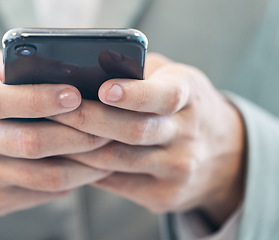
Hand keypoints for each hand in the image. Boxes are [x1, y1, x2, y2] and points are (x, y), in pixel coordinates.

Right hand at [0, 49, 110, 236]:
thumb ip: (10, 68)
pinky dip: (71, 181)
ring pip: (43, 176)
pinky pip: (40, 193)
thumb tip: (64, 71)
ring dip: (84, 165)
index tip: (76, 95)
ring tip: (108, 150)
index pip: (0, 102)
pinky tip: (87, 167)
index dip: (41, 99)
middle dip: (78, 135)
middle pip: (30, 143)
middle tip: (107, 126)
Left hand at [50, 53, 245, 225]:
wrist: (226, 154)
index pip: (165, 96)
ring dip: (81, 148)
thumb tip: (88, 68)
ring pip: (120, 160)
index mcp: (191, 96)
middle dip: (89, 120)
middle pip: (135, 131)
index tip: (103, 89)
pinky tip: (69, 157)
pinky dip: (89, 170)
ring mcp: (179, 169)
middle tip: (54, 110)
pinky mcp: (166, 195)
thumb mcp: (173, 78)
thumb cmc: (184, 106)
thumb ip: (139, 71)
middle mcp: (189, 134)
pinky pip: (117, 182)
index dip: (133, 94)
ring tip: (51, 133)